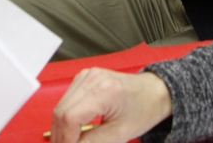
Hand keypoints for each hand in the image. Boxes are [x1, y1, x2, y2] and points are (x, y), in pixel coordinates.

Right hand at [51, 69, 171, 142]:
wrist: (153, 91)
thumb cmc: (143, 109)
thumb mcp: (120, 134)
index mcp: (103, 90)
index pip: (70, 117)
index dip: (65, 139)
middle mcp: (91, 78)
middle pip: (61, 111)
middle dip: (60, 136)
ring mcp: (86, 75)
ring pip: (61, 105)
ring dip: (60, 128)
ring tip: (69, 142)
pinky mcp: (83, 77)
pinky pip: (66, 100)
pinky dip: (66, 117)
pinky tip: (72, 130)